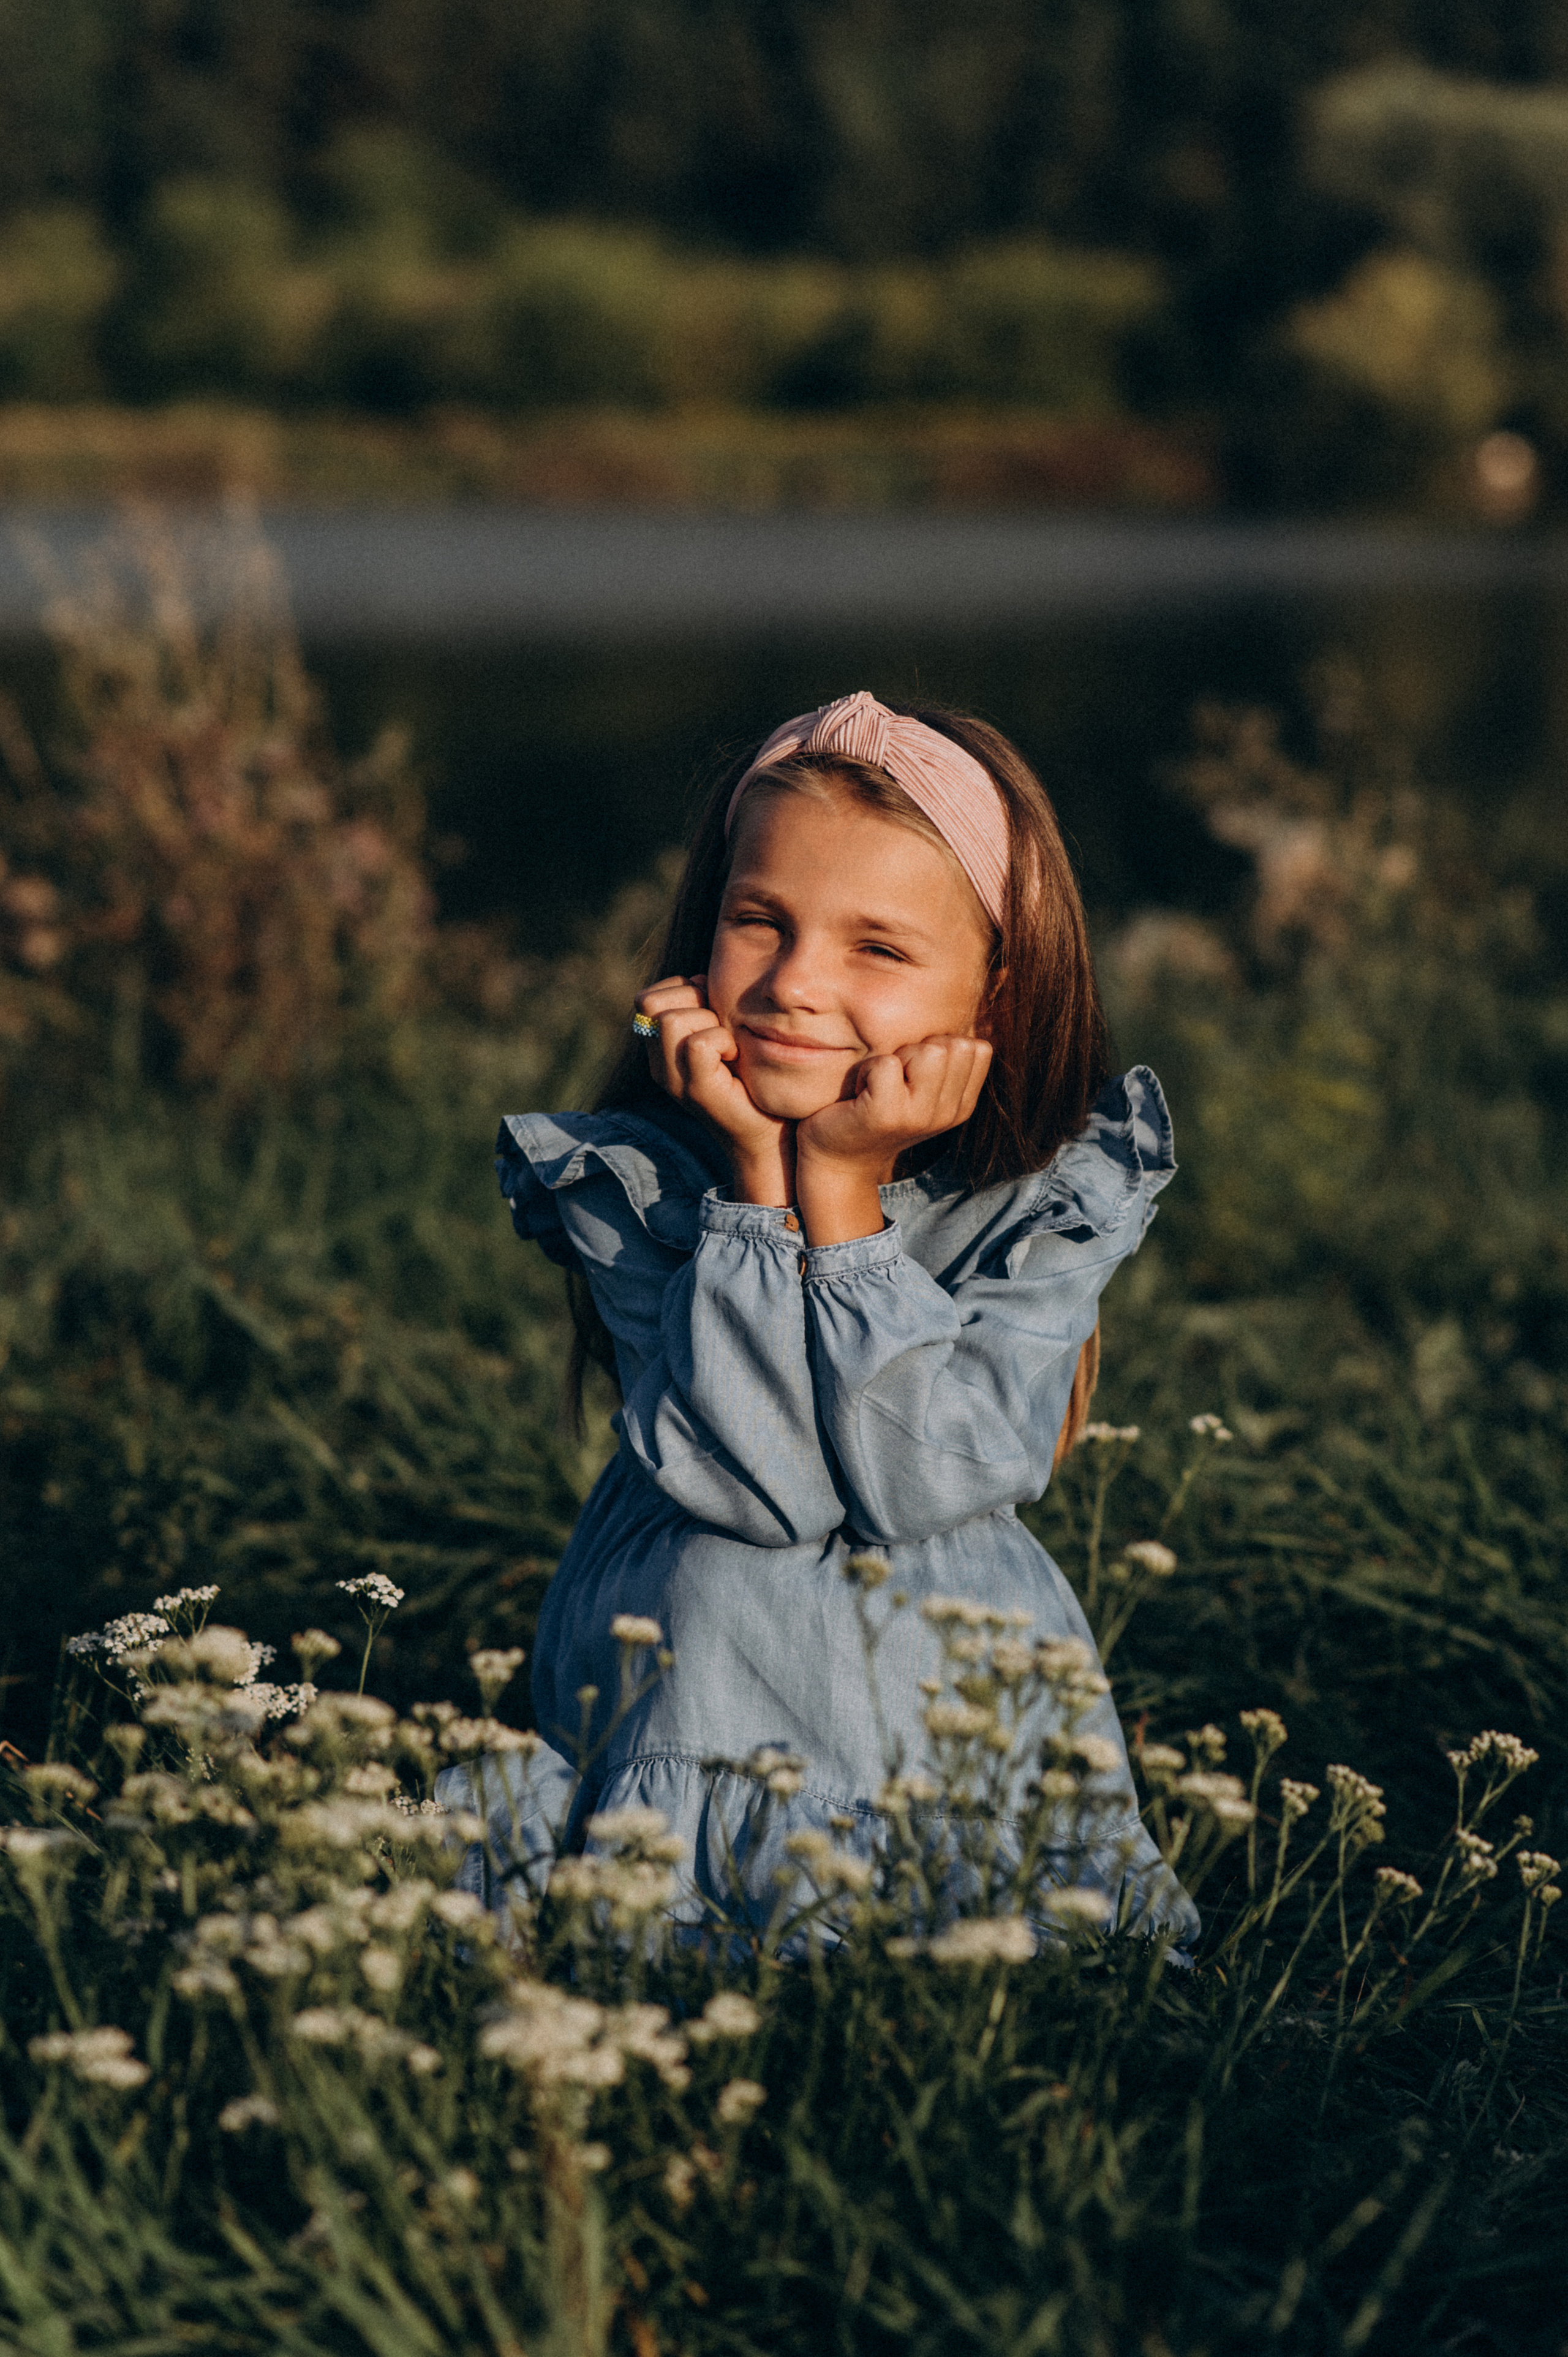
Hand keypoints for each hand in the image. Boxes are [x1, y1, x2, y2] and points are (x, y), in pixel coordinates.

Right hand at [634, 975, 793, 1204]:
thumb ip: (704, 1008)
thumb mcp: (722, 1036)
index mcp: (660, 1053)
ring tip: (729, 1044)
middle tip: (721, 1025)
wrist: (771, 1134)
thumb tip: (700, 978)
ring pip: (672, 1019)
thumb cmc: (753, 1080)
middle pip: (651, 1002)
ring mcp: (675, 1082)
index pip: (646, 998)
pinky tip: (736, 1056)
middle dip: (692, 1000)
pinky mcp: (697, 1092)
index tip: (711, 1010)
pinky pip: (699, 1044)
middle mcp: (660, 1067)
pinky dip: (722, 1039)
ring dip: (709, 1020)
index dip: (681, 990)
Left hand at [795, 1034, 991, 1245]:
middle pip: (952, 1044)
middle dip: (916, 1050)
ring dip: (893, 1059)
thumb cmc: (876, 1112)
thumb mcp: (920, 1090)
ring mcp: (919, 1117)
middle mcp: (947, 1114)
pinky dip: (866, 1070)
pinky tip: (860, 1094)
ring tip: (877, 1086)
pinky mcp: (886, 1114)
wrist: (836, 1161)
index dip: (940, 1046)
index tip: (913, 1073)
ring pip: (927, 1051)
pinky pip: (886, 1063)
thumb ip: (944, 1063)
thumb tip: (959, 1013)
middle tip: (891, 1080)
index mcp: (961, 1106)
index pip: (978, 1048)